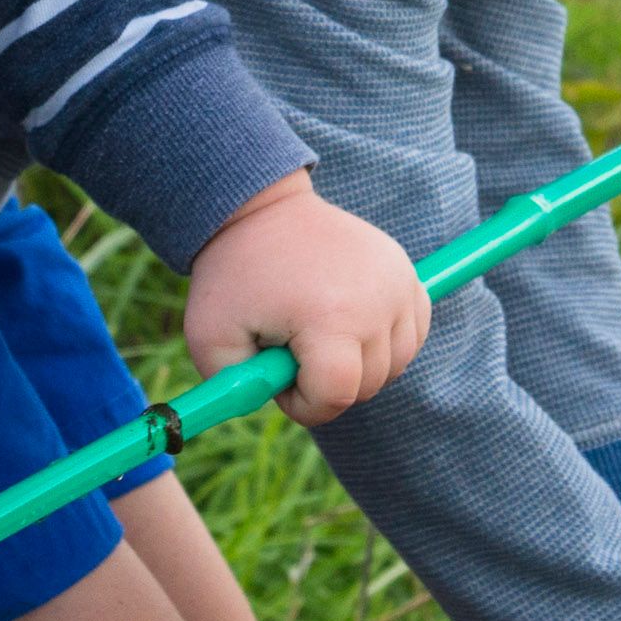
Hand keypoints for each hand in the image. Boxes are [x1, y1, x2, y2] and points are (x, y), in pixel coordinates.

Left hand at [180, 170, 429, 418]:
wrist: (263, 210)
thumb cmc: (234, 276)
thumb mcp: (209, 336)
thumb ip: (234, 390)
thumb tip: (274, 410)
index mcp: (328, 317)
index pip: (337, 396)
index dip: (304, 404)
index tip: (278, 380)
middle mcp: (376, 301)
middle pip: (366, 385)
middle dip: (325, 384)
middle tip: (290, 350)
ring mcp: (398, 284)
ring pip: (393, 366)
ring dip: (357, 365)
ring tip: (315, 333)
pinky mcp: (406, 274)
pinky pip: (411, 336)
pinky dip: (384, 343)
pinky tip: (349, 325)